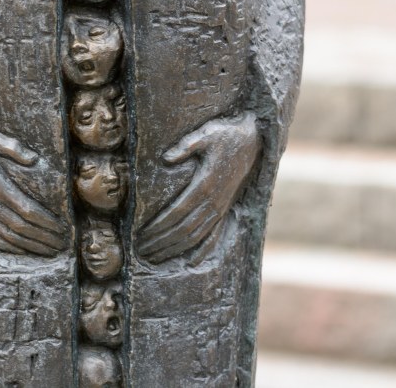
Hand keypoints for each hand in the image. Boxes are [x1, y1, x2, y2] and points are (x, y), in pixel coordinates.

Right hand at [0, 116, 66, 256]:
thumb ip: (11, 146)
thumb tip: (34, 158)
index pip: (27, 212)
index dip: (46, 223)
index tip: (62, 228)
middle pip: (21, 229)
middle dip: (44, 238)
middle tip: (62, 245)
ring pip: (8, 238)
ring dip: (30, 246)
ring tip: (48, 251)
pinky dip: (8, 247)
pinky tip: (19, 249)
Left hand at [136, 113, 259, 264]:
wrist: (254, 139)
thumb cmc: (226, 134)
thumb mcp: (205, 134)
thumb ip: (186, 146)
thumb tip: (165, 158)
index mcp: (204, 185)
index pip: (176, 213)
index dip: (158, 226)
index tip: (142, 234)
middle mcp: (213, 201)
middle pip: (183, 229)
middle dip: (161, 242)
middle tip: (141, 250)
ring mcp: (221, 208)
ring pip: (196, 236)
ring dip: (175, 248)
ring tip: (156, 257)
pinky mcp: (226, 208)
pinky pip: (215, 234)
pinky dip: (203, 250)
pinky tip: (192, 261)